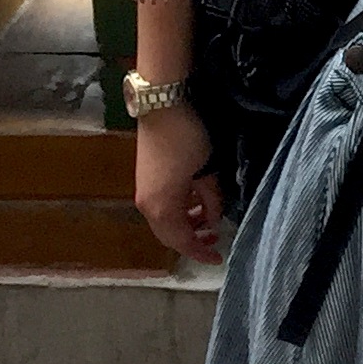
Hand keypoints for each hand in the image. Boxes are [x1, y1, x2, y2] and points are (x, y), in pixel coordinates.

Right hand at [132, 101, 223, 262]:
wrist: (161, 106)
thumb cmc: (187, 138)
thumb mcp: (207, 170)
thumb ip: (211, 199)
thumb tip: (213, 220)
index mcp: (162, 207)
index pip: (181, 241)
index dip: (199, 252)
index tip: (218, 257)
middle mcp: (148, 205)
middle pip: (169, 235)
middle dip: (191, 241)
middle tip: (214, 241)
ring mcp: (144, 192)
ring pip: (164, 221)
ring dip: (185, 225)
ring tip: (207, 221)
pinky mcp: (145, 180)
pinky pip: (162, 206)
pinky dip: (178, 211)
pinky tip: (194, 203)